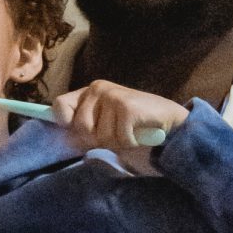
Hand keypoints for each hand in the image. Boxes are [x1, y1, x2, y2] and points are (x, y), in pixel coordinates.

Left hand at [51, 80, 188, 170]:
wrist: (172, 125)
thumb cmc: (136, 130)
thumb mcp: (106, 129)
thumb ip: (86, 131)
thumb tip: (68, 140)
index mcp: (89, 93)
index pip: (60, 105)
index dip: (64, 122)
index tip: (77, 131)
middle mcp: (98, 89)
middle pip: (80, 127)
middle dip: (98, 139)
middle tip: (118, 134)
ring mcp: (112, 95)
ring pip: (100, 135)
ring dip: (117, 142)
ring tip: (131, 132)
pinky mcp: (126, 106)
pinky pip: (119, 138)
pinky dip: (131, 142)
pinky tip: (140, 133)